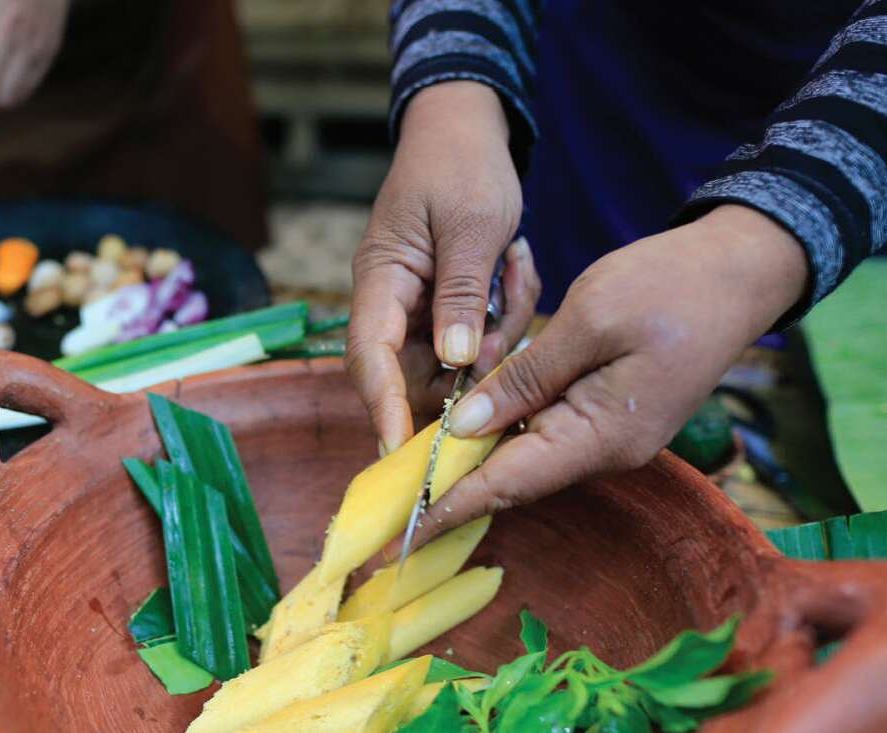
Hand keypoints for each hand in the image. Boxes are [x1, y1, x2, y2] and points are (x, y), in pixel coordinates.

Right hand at [346, 82, 537, 453]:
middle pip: (417, 373)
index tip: (401, 450)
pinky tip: (517, 263)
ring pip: (456, 359)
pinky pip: (477, 336)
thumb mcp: (470, 225)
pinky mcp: (447, 306)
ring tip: (517, 268)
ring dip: (498, 330)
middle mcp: (392, 302)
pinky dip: (506, 312)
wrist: (464, 127)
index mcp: (382, 279)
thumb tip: (458, 362)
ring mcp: (419, 307)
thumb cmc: (460, 165)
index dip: (382, 407)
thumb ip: (460, 294)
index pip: (369, 358)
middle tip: (510, 327)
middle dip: (470, 365)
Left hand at [421, 204, 809, 533]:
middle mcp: (606, 450)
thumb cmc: (670, 285)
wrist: (742, 270)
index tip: (402, 532)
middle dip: (453, 489)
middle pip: (513, 479)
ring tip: (412, 468)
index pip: (510, 484)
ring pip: (526, 455)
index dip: (452, 506)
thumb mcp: (589, 319)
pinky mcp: (610, 414)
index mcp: (603, 436)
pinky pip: (545, 432)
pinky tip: (463, 426)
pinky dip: (504, 431)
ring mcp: (611, 436)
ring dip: (475, 459)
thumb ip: (526, 377)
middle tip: (391, 502)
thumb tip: (465, 427)